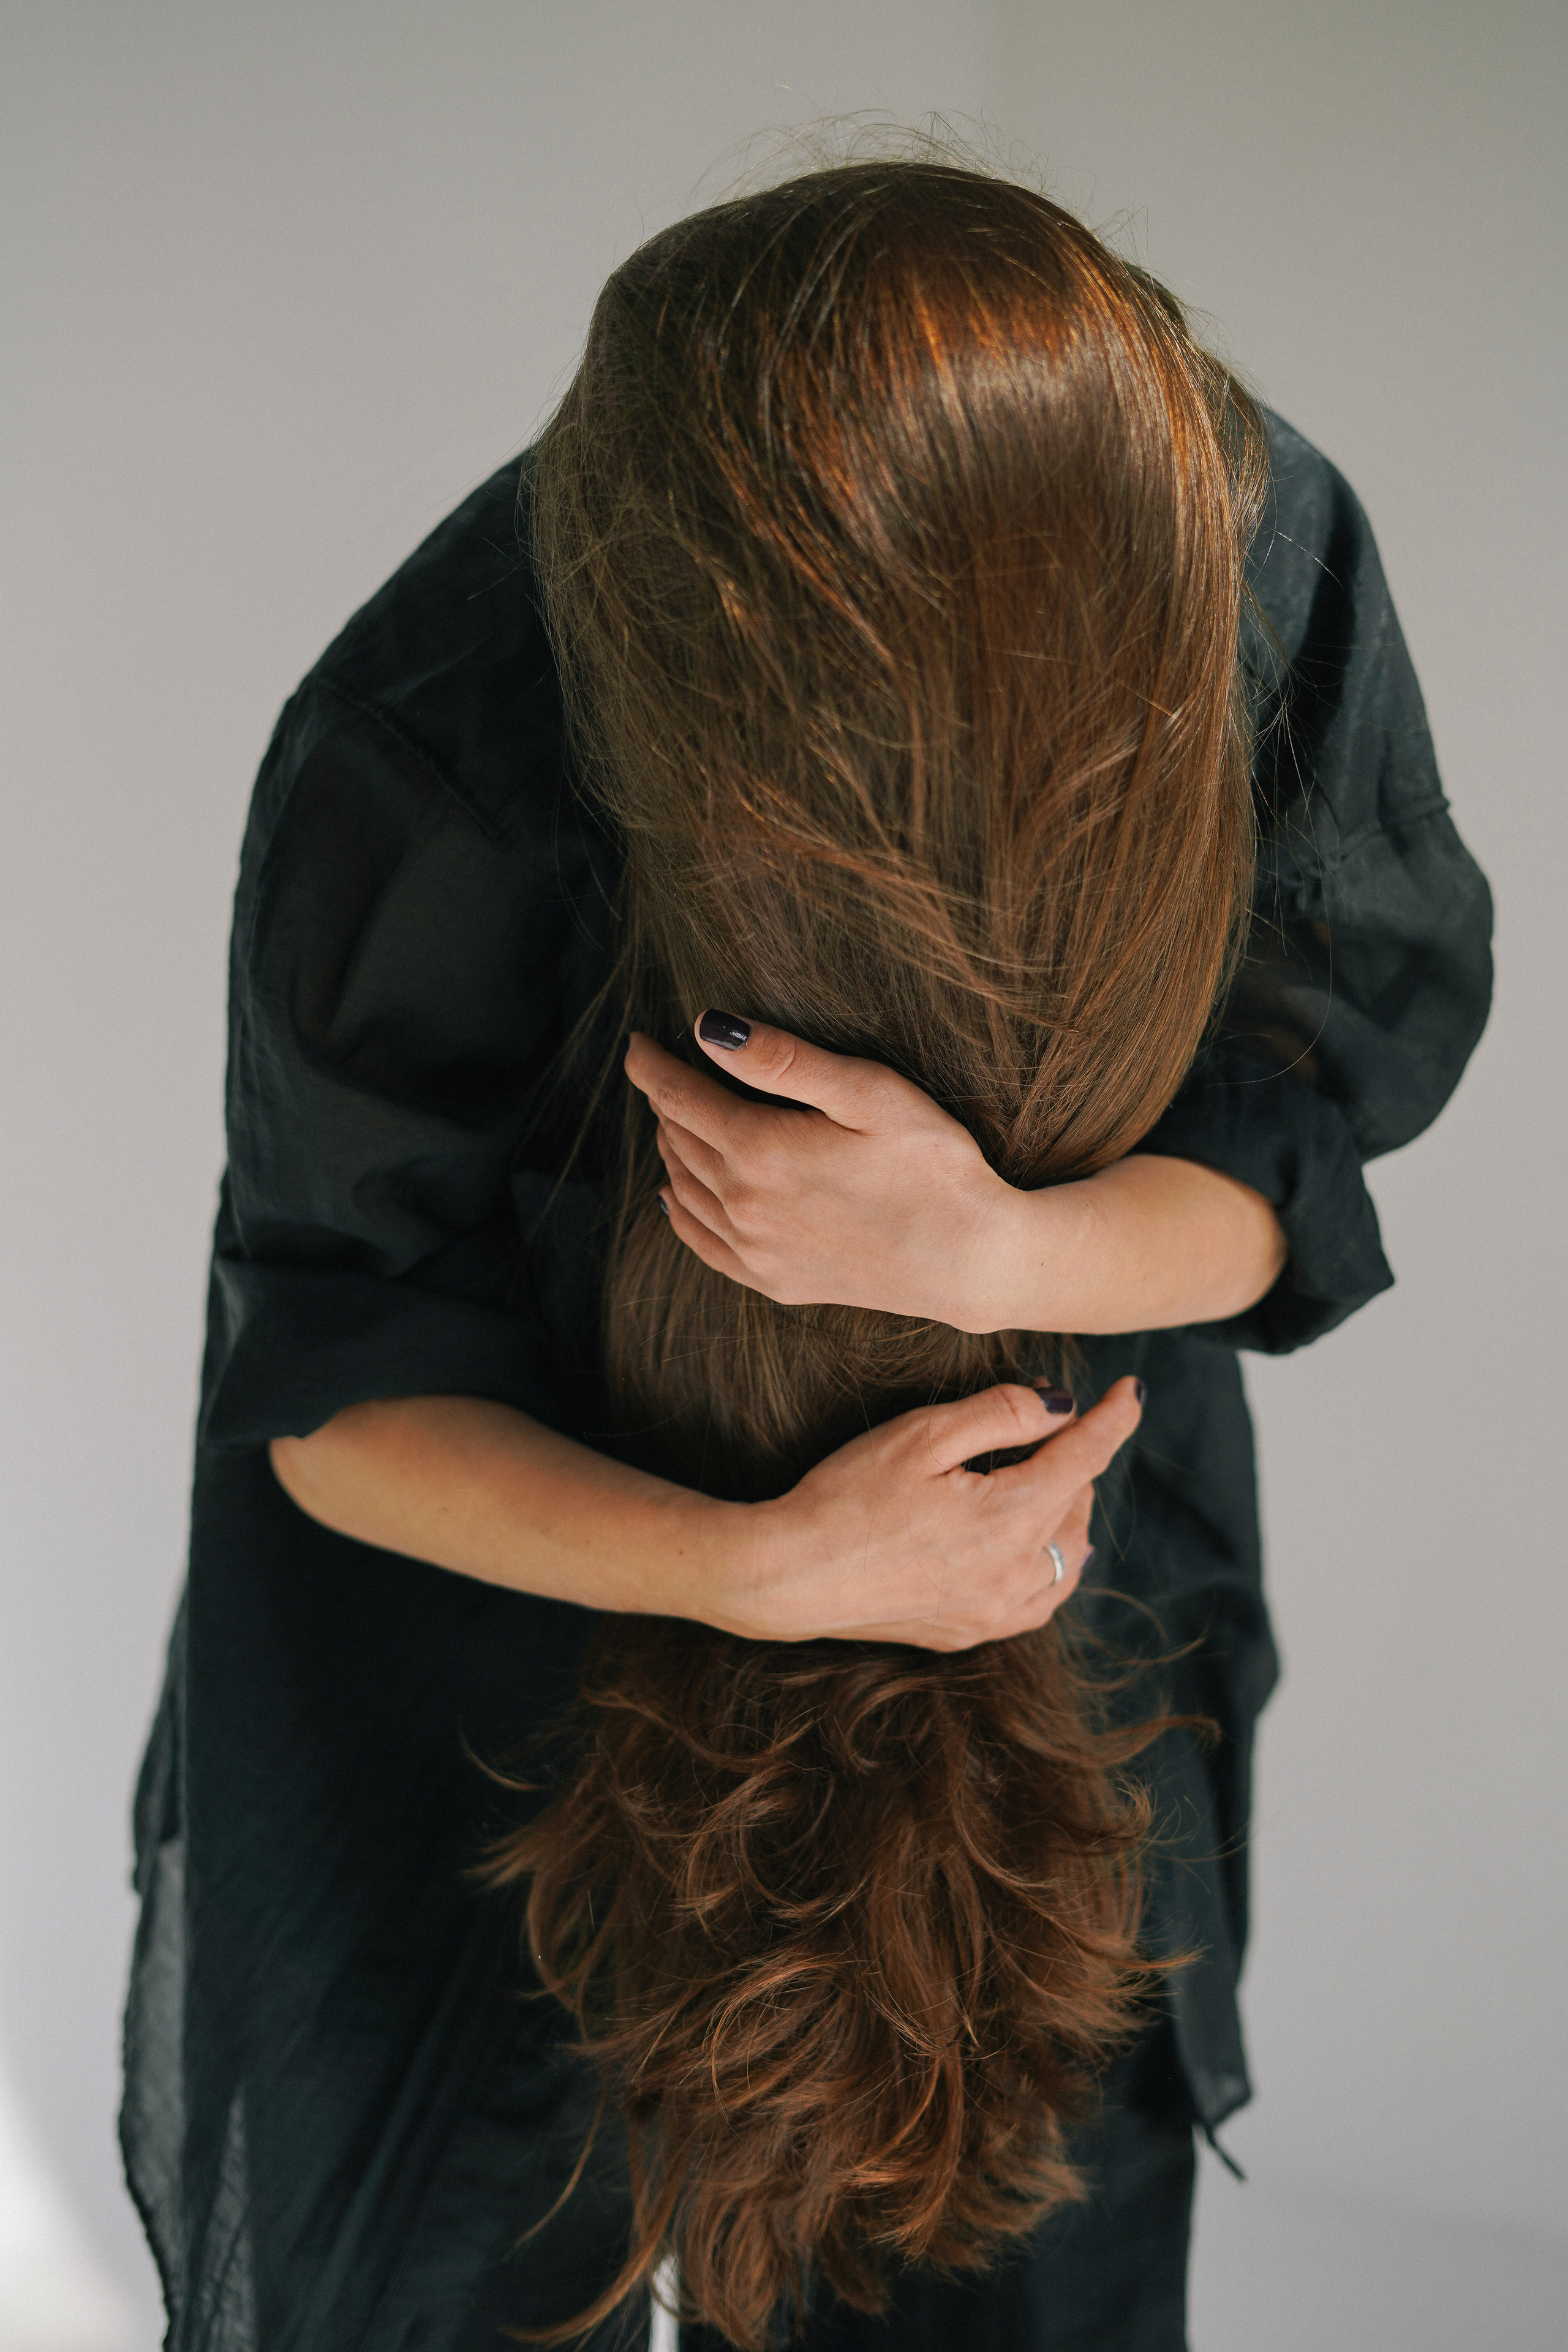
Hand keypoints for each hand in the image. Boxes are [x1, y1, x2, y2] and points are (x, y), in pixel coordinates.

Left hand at [628, 1015, 1288, 1337]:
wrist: (974, 1262)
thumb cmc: (936, 1167)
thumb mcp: (870, 1093)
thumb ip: (784, 1062)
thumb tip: (709, 1030)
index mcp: (761, 1152)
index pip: (682, 1098)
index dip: (653, 1066)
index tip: (638, 1043)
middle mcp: (745, 1207)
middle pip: (679, 1142)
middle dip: (665, 1102)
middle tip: (664, 1071)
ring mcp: (756, 1252)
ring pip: (684, 1190)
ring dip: (671, 1150)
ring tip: (673, 1119)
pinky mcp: (776, 1282)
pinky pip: (702, 1244)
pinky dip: (679, 1213)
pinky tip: (674, 1197)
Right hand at [706, 1375, 1142, 1649]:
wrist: (788, 1575)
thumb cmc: (846, 1495)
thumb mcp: (922, 1435)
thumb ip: (1002, 1415)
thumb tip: (1061, 1406)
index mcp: (1010, 1518)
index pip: (1085, 1458)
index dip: (1113, 1417)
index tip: (1131, 1389)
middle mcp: (1014, 1573)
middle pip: (1076, 1503)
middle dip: (1075, 1456)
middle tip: (1046, 1419)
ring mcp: (994, 1610)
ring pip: (1068, 1558)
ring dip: (1069, 1512)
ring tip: (1053, 1477)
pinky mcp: (968, 1632)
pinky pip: (1040, 1600)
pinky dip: (1053, 1564)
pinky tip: (1037, 1548)